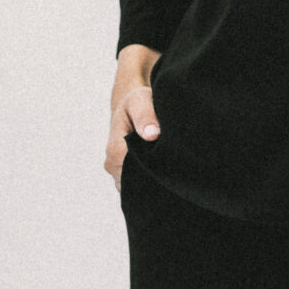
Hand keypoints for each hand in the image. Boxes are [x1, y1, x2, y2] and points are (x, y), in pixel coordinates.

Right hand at [107, 45, 161, 184]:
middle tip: (176, 169)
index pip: (133, 172)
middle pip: (135, 183)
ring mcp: (118, 174)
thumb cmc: (136, 102)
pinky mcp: (126, 177)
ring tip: (171, 171)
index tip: (170, 163)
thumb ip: (145, 115)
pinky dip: (151, 182)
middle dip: (155, 179)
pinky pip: (139, 187)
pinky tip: (165, 174)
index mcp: (115, 149)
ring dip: (153, 181)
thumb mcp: (140, 100)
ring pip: (137, 187)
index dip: (153, 170)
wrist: (131, 106)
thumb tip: (152, 134)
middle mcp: (113, 165)